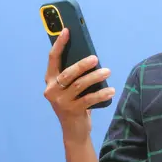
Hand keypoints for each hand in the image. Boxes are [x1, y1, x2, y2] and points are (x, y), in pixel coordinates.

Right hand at [43, 28, 114, 143]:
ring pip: (79, 85)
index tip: (67, 30)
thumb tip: (91, 56)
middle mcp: (51, 90)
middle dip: (82, 64)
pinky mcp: (71, 111)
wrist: (74, 130)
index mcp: (50, 80)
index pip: (53, 58)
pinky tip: (111, 90)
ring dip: (95, 77)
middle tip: (96, 58)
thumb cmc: (75, 102)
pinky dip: (101, 94)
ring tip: (108, 72)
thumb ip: (75, 74)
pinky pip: (89, 100)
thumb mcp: (72, 87)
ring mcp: (60, 102)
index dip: (59, 44)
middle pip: (68, 73)